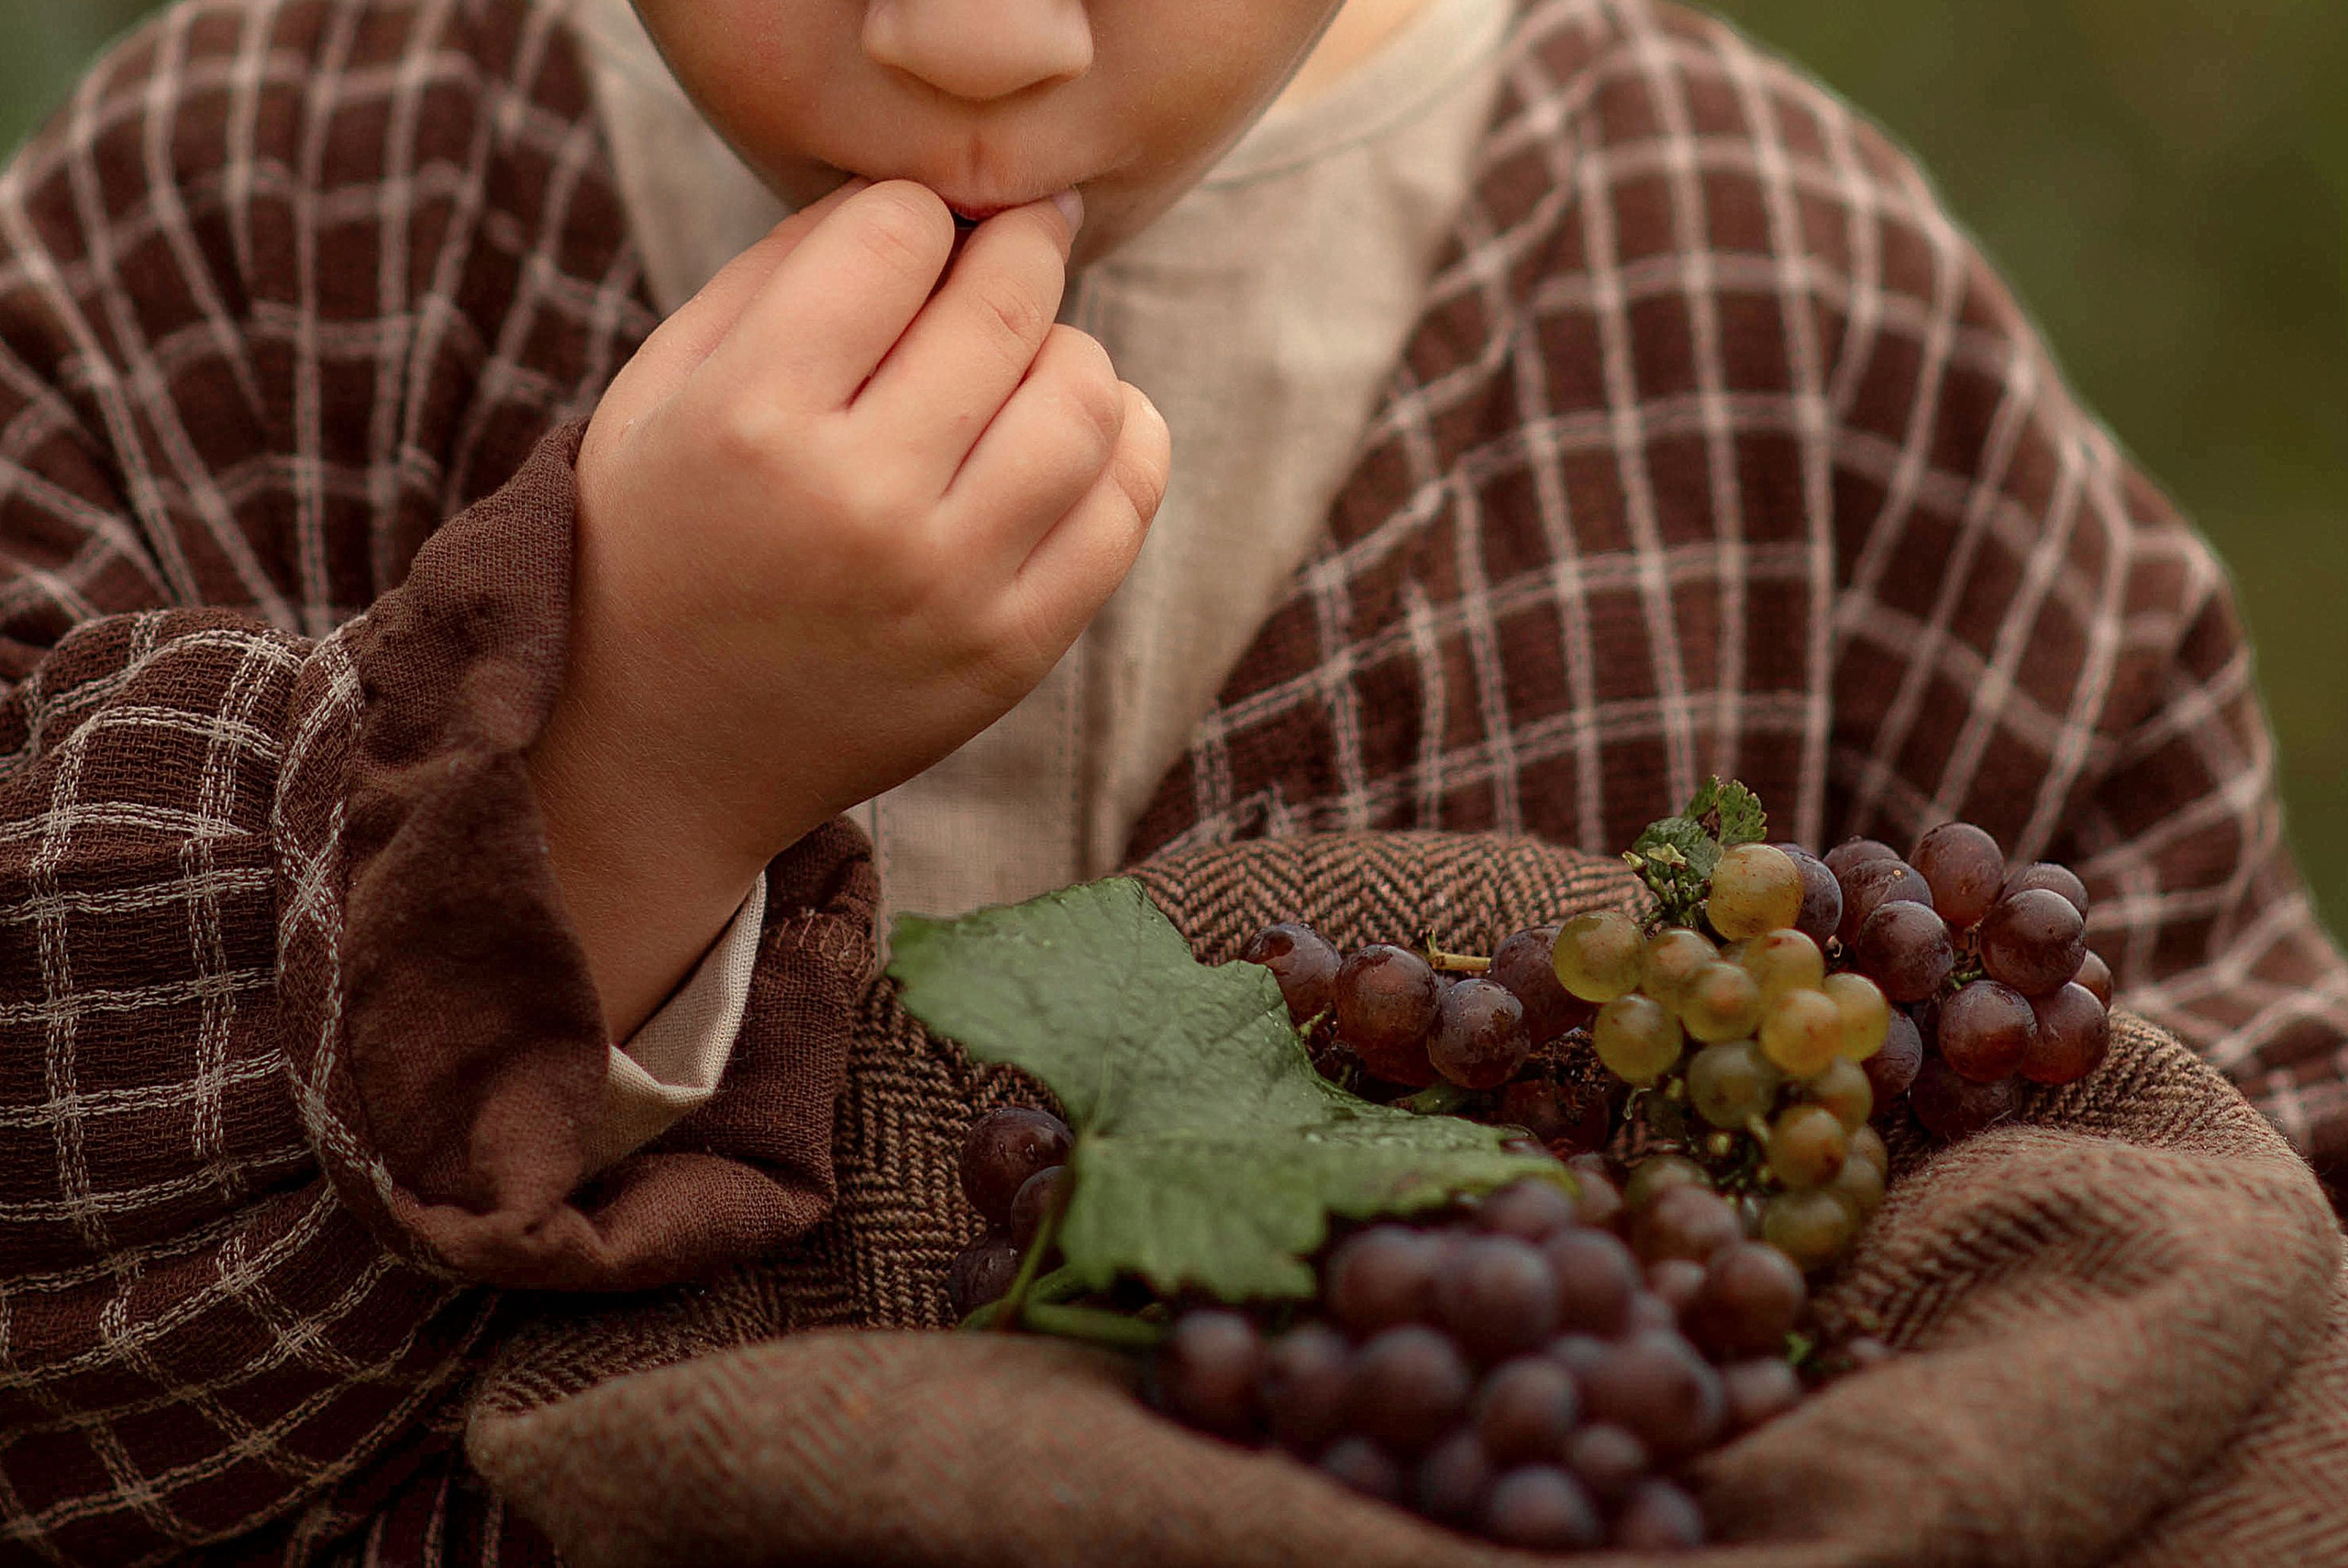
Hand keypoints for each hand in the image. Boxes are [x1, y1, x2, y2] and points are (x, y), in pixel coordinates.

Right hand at [529, 180, 1169, 1037]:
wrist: (658, 752)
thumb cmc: (655, 541)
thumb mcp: (658, 389)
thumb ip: (777, 274)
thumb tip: (924, 199)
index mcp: (752, 420)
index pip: (897, 236)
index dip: (915, 212)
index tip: (916, 231)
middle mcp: (861, 503)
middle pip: (1008, 304)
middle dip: (1020, 245)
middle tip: (1015, 239)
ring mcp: (949, 588)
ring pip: (1087, 398)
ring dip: (1070, 348)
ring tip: (1029, 355)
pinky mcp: (1009, 654)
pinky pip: (1122, 511)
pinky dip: (1123, 443)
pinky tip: (1077, 431)